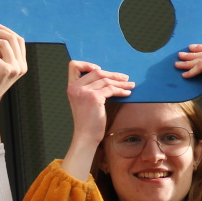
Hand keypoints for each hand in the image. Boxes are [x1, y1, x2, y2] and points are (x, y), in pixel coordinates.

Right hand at [62, 60, 133, 179]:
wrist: (86, 136)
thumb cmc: (87, 120)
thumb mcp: (83, 101)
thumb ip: (88, 88)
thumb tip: (106, 77)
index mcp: (71, 87)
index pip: (74, 66)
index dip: (87, 65)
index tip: (99, 69)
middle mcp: (75, 88)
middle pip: (96, 72)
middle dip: (113, 74)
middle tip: (125, 78)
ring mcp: (84, 92)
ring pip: (106, 80)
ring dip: (120, 82)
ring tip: (130, 85)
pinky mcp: (94, 98)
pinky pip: (111, 89)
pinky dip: (121, 90)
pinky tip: (127, 93)